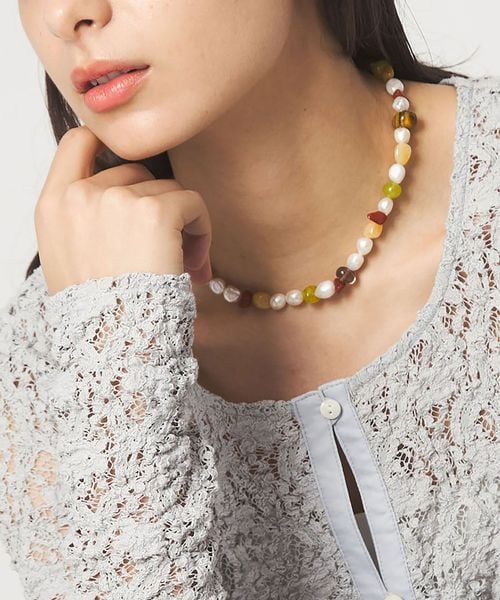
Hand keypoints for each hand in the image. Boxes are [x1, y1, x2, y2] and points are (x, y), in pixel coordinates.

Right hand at [34, 125, 212, 295]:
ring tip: (183, 263)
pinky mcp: (154, 212)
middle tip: (167, 248)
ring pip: (167, 189)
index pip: (78, 143)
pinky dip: (201, 228)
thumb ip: (85, 220)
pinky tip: (195, 263)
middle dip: (154, 205)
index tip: (134, 178)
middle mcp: (80, 195)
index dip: (109, 147)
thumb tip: (129, 197)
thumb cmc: (100, 312)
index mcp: (53, 206)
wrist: (114, 346)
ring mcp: (116, 200)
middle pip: (135, 172)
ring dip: (181, 223)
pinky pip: (191, 201)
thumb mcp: (70, 261)